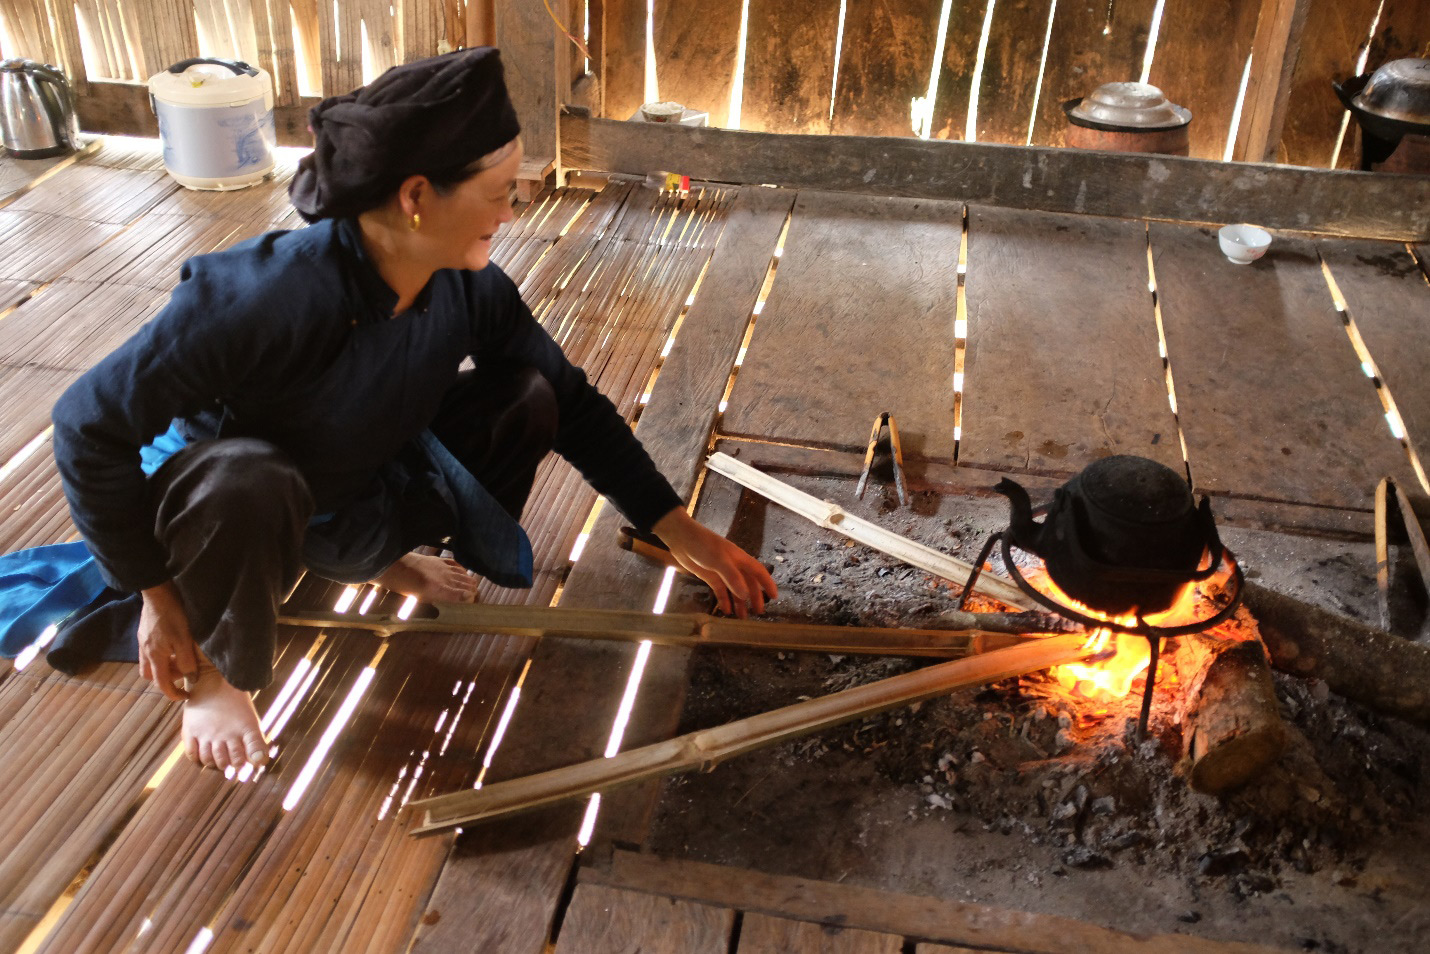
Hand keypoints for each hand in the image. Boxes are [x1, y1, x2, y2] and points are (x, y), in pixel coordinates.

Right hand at [139, 581, 198, 701]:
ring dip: (164, 666)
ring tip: (181, 657)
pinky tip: (173, 645)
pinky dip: (161, 655)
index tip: (186, 696)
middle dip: (167, 679)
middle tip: (184, 671)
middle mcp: (145, 651)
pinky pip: (150, 651)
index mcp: (154, 656)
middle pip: (152, 675)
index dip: (173, 694)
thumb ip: (187, 661)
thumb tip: (191, 679)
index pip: (161, 684)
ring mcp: (142, 641)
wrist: (158, 593)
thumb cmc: (173, 616)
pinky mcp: (143, 632)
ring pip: (150, 663)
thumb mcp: (184, 640)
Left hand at [651, 508, 777, 617]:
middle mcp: (734, 566)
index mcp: (740, 559)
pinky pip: (720, 590)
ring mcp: (721, 571)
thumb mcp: (719, 560)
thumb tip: (746, 595)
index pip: (759, 572)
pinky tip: (725, 611)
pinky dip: (724, 600)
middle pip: (748, 583)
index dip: (767, 584)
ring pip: (734, 589)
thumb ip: (732, 577)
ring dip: (739, 602)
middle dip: (754, 597)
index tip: (774, 597)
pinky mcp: (710, 576)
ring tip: (742, 617)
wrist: (681, 539)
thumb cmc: (703, 545)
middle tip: (757, 613)